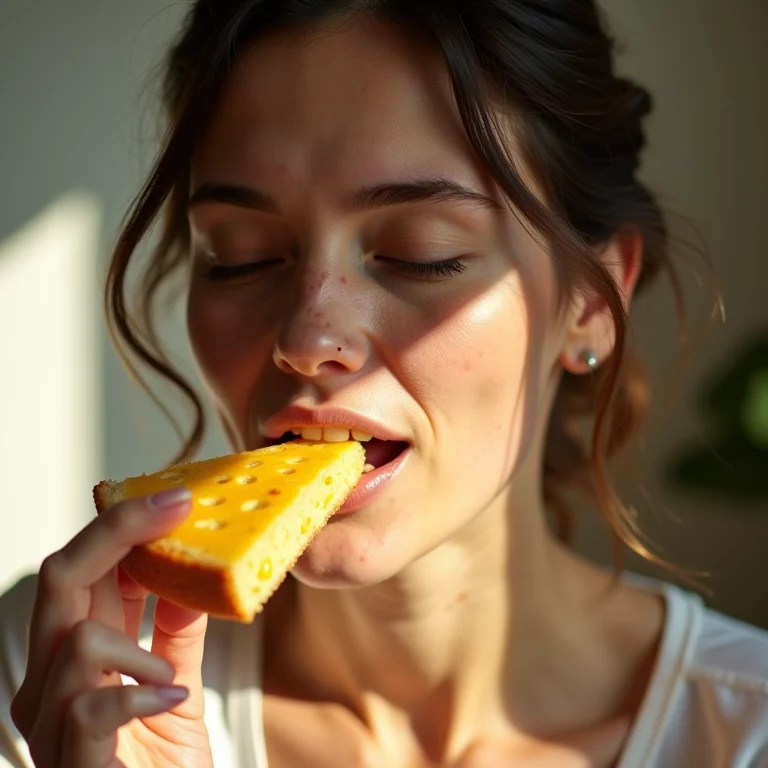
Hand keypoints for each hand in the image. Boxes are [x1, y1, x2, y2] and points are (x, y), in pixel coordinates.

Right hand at [10, 489, 214, 767]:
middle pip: (60, 580)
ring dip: (136, 647)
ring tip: (171, 678)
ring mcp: (50, 726)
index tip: (176, 499)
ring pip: (75, 641)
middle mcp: (49, 685)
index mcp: (74, 658)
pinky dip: (139, 694)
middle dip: (117, 533)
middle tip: (177, 508)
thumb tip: (192, 573)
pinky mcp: (70, 764)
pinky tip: (170, 700)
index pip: (81, 572)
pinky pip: (90, 707)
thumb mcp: (176, 687)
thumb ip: (176, 633)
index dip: (122, 526)